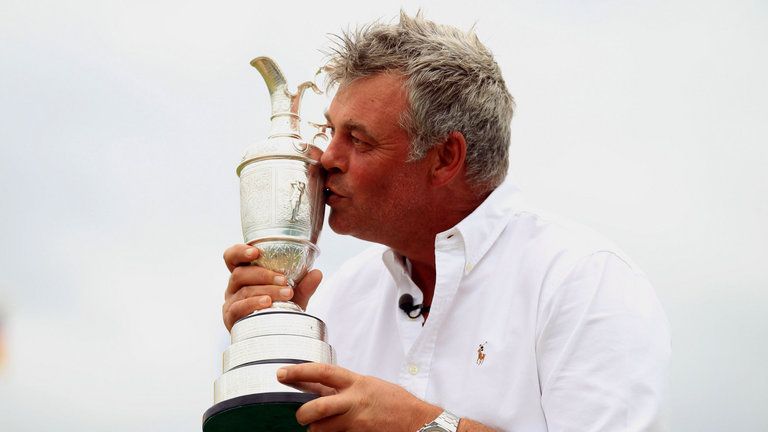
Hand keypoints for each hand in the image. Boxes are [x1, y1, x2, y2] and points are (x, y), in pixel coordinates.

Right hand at [222, 244, 322, 330]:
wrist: (273, 336)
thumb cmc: (279, 310)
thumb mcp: (293, 296)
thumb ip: (304, 285)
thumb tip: (317, 273)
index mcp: (244, 274)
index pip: (232, 257)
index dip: (240, 252)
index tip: (255, 252)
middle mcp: (234, 286)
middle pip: (240, 274)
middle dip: (264, 275)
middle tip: (284, 280)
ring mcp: (231, 302)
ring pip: (244, 291)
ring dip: (266, 290)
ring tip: (285, 294)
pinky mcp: (230, 319)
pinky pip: (238, 309)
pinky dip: (253, 304)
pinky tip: (267, 304)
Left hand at [277, 363, 440, 431]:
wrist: (419, 423)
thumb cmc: (396, 403)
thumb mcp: (370, 386)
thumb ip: (347, 387)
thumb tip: (321, 388)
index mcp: (357, 383)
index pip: (322, 373)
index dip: (299, 371)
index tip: (281, 373)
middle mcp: (354, 402)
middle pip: (316, 407)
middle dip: (302, 414)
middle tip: (300, 416)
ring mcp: (356, 423)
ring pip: (322, 430)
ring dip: (318, 430)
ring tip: (324, 427)